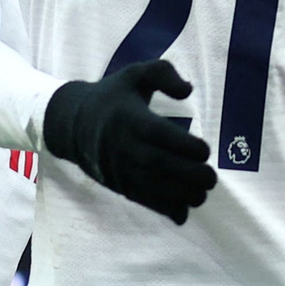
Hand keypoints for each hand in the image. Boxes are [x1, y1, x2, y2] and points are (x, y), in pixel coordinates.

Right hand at [41, 60, 217, 223]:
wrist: (73, 124)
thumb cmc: (114, 98)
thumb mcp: (135, 74)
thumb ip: (164, 73)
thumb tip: (188, 90)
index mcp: (131, 119)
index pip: (160, 135)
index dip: (187, 146)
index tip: (205, 150)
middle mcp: (125, 146)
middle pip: (159, 165)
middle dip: (191, 176)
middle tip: (210, 178)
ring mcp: (120, 169)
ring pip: (153, 188)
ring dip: (182, 197)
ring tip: (201, 194)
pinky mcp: (119, 185)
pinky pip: (143, 201)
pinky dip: (164, 210)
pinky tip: (184, 212)